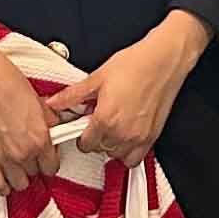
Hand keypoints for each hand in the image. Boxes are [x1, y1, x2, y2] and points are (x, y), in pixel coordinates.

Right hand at [0, 41, 64, 200]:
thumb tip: (52, 129)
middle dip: (33, 167)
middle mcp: (22, 153)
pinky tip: (3, 181)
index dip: (49, 163)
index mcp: (40, 139)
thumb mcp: (39, 101)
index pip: (51, 167)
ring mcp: (1, 157)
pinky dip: (1, 186)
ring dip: (18, 177)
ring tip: (16, 168)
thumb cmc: (6, 82)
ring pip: (17, 184)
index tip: (46, 160)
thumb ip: (48, 121)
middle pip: (34, 175)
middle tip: (29, 157)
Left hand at [48, 22, 204, 165]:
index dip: (79, 133)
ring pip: (116, 155)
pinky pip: (135, 158)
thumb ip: (72, 95)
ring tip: (111, 125)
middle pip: (99, 150)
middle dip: (94, 137)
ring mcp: (139, 137)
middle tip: (98, 119)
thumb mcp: (97, 77)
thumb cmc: (136, 64)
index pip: (84, 144)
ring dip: (110, 145)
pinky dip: (127, 152)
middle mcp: (122, 132)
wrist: (164, 60)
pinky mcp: (152, 137)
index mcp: (105, 119)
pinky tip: (125, 136)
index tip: (82, 124)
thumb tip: (54, 103)